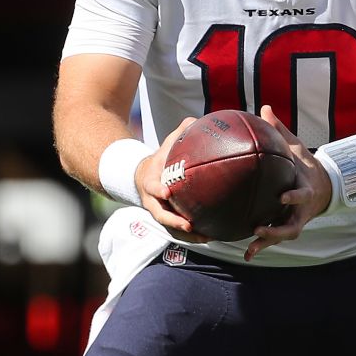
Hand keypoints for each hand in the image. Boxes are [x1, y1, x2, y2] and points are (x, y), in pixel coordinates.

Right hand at [133, 117, 210, 242]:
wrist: (143, 177)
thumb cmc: (161, 159)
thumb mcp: (165, 145)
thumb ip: (180, 132)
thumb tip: (197, 120)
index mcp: (151, 183)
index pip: (152, 188)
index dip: (158, 190)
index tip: (167, 192)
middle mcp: (154, 201)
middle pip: (161, 215)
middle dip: (173, 221)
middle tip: (187, 225)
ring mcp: (161, 212)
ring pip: (172, 227)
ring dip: (187, 234)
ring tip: (206, 236)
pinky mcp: (169, 220)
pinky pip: (181, 230)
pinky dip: (194, 235)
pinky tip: (212, 235)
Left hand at [243, 104, 329, 260]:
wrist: (322, 186)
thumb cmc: (304, 165)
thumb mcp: (296, 148)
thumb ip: (281, 131)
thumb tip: (264, 107)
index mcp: (304, 190)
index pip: (301, 195)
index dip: (294, 197)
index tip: (282, 196)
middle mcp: (300, 209)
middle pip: (292, 225)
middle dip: (278, 229)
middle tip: (260, 229)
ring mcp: (294, 221)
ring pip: (283, 236)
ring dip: (267, 243)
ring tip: (250, 250)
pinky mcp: (286, 227)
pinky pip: (274, 239)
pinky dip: (261, 246)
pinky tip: (246, 254)